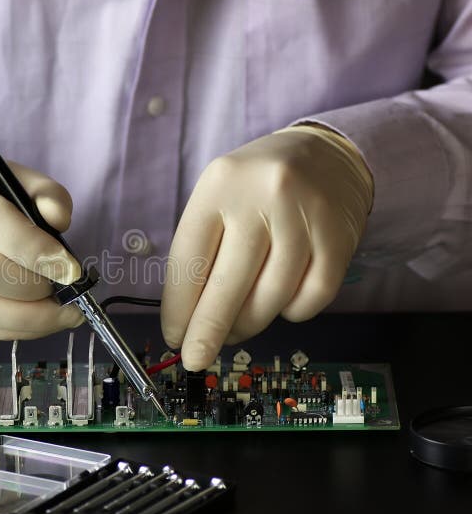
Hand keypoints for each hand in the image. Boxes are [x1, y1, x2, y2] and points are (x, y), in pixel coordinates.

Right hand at [0, 161, 83, 339]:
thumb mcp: (21, 181)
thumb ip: (48, 196)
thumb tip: (59, 222)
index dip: (35, 249)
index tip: (70, 269)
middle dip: (35, 289)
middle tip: (65, 290)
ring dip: (31, 320)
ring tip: (61, 313)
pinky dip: (16, 331)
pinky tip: (38, 321)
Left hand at [161, 126, 373, 370]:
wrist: (326, 154)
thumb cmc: (256, 186)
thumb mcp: (219, 198)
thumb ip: (202, 251)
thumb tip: (189, 321)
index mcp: (220, 185)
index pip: (190, 259)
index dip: (179, 307)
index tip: (174, 336)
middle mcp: (262, 197)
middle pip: (229, 285)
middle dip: (208, 331)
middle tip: (195, 359)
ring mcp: (305, 217)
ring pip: (270, 298)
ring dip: (249, 324)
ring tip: (238, 326)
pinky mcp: (339, 238)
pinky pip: (311, 298)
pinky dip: (292, 312)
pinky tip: (280, 302)